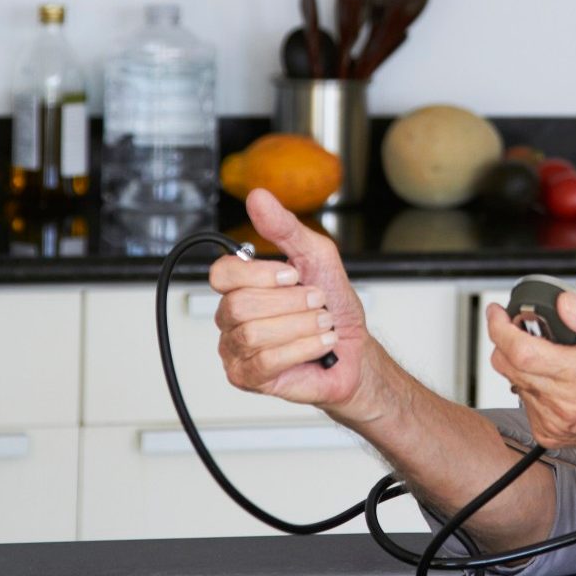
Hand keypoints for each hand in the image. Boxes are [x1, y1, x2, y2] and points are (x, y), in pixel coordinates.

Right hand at [208, 188, 375, 416]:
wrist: (354, 349)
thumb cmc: (333, 306)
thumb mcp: (317, 257)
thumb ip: (285, 228)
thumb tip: (258, 198)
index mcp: (243, 286)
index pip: (221, 273)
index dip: (260, 274)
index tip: (293, 275)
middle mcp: (232, 317)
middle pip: (240, 305)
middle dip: (291, 303)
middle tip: (316, 303)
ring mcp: (236, 349)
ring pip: (253, 333)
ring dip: (302, 326)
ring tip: (320, 325)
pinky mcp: (247, 377)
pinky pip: (266, 360)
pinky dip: (303, 348)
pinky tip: (319, 344)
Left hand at [487, 292, 575, 457]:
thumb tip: (563, 304)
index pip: (522, 351)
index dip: (501, 328)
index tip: (498, 313)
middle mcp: (567, 403)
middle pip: (508, 366)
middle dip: (505, 339)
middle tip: (520, 324)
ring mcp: (556, 422)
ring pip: (513, 382)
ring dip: (519, 360)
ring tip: (547, 350)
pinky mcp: (551, 433)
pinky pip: (524, 400)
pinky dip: (530, 382)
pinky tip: (555, 376)